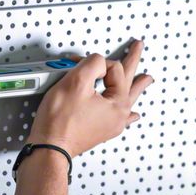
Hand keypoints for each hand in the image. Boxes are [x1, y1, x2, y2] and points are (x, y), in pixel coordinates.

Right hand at [28, 40, 153, 157]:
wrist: (49, 147)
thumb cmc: (59, 121)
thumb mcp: (75, 82)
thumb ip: (92, 63)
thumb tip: (98, 61)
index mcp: (118, 102)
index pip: (114, 69)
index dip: (96, 63)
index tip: (80, 63)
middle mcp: (118, 115)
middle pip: (129, 82)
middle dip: (133, 62)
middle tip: (137, 47)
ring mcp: (109, 124)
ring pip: (127, 99)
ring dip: (137, 86)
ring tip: (147, 79)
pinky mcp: (98, 130)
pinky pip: (120, 118)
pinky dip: (128, 113)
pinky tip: (133, 115)